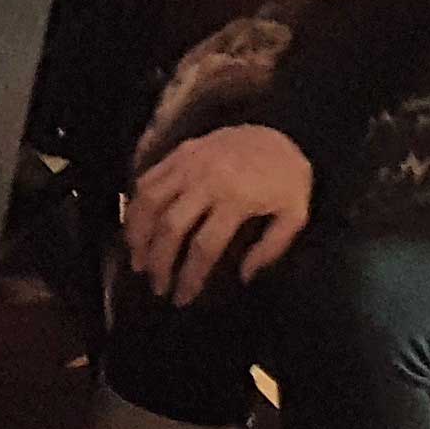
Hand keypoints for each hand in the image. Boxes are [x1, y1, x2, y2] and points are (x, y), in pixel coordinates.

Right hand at [122, 124, 314, 302]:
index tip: (181, 298)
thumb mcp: (294, 214)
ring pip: (150, 200)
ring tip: (136, 259)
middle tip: (156, 285)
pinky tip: (135, 225)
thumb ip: (271, 249)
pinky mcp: (182, 150)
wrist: (284, 130)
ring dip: (138, 234)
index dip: (189, 277)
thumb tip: (243, 276)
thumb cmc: (289, 177)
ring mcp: (190, 162)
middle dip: (158, 261)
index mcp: (236, 198)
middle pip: (170, 227)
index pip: (204, 247)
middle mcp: (207, 179)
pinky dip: (136, 203)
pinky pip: (148, 176)